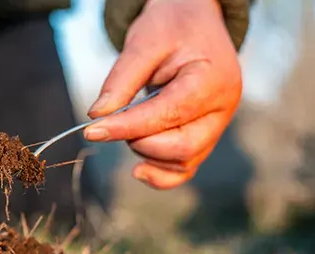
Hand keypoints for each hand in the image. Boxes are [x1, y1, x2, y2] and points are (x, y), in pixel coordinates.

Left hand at [85, 0, 242, 188]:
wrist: (194, 19)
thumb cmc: (172, 26)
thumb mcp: (143, 43)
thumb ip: (121, 82)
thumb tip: (98, 117)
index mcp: (212, 79)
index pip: (168, 114)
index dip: (126, 127)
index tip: (92, 131)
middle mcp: (222, 106)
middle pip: (182, 147)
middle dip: (140, 142)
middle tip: (114, 124)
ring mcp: (217, 123)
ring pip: (184, 162)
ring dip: (148, 156)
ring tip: (129, 130)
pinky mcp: (206, 134)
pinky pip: (186, 166)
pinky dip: (162, 173)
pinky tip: (139, 170)